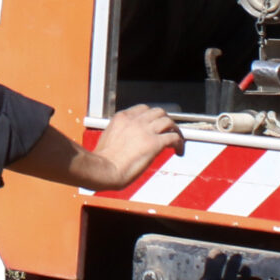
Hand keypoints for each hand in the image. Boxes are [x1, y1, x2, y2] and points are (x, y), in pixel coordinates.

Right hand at [8, 106, 181, 191]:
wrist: (103, 171)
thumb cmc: (99, 163)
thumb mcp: (104, 142)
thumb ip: (112, 139)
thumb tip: (100, 149)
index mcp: (121, 118)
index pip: (142, 109)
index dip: (151, 117)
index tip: (155, 127)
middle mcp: (134, 120)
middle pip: (158, 111)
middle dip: (166, 121)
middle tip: (169, 133)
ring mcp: (144, 131)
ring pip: (168, 121)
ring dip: (175, 130)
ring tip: (178, 143)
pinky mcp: (153, 143)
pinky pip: (173, 137)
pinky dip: (180, 142)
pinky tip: (180, 152)